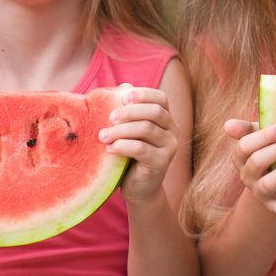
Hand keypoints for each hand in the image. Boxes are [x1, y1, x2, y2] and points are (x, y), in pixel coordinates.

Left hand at [99, 87, 178, 203]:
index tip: (123, 98)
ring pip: (146, 129)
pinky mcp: (162, 163)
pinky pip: (141, 149)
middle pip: (154, 112)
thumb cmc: (131, 156)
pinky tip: (109, 149)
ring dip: (120, 130)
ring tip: (102, 136)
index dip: (143, 94)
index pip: (161, 98)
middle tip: (109, 118)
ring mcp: (170, 147)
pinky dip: (122, 146)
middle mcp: (173, 130)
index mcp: (166, 119)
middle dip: (128, 112)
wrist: (139, 188)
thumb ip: (128, 111)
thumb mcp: (130, 132)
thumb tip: (123, 86)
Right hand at [224, 119, 275, 218]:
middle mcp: (247, 177)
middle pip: (257, 163)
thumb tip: (228, 125)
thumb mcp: (258, 136)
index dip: (263, 137)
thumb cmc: (269, 150)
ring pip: (268, 184)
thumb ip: (246, 129)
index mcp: (241, 158)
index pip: (244, 147)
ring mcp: (261, 194)